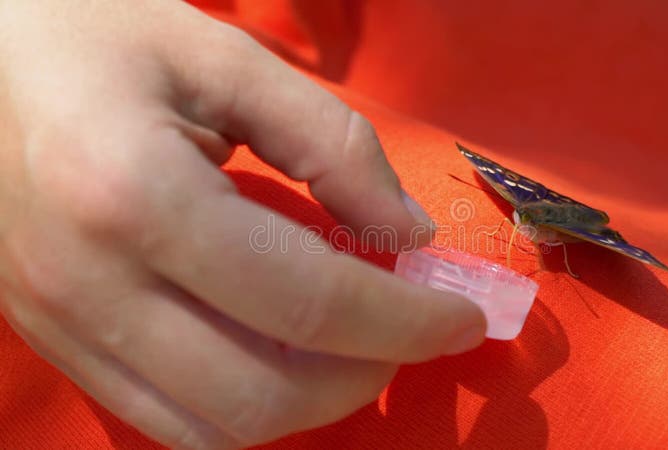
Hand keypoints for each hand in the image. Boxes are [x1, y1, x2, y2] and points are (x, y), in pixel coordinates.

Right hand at [0, 1, 485, 447]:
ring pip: (215, 431)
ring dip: (310, 404)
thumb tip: (410, 234)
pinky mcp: (54, 343)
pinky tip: (281, 354)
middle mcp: (91, 286)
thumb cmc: (92, 34)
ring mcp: (62, 328)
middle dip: (365, 376)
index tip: (461, 317)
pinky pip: (167, 421)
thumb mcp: (224, 59)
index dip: (405, 321)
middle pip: (264, 394)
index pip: (308, 301)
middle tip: (410, 330)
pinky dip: (247, 406)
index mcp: (136, 195)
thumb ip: (333, 145)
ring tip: (355, 347)